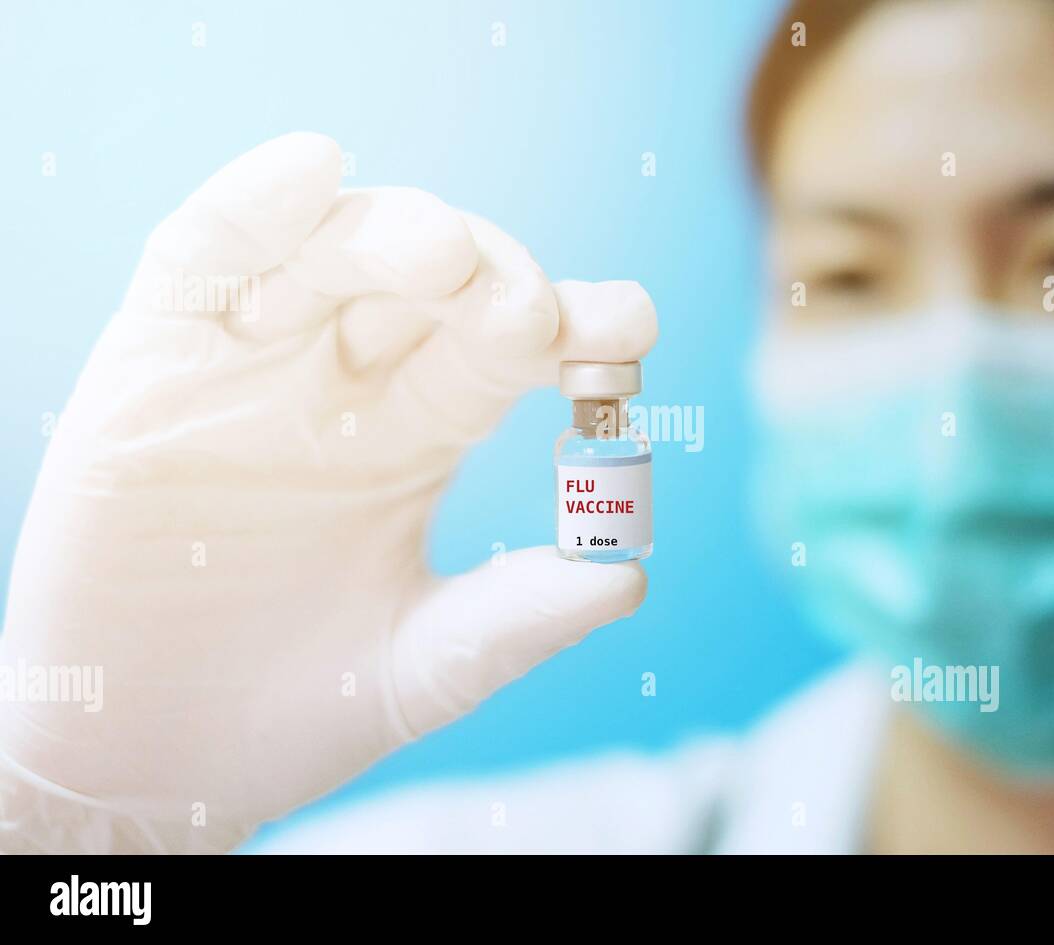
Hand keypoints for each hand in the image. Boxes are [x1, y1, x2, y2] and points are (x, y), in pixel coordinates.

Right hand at [0, 132, 655, 851]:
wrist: (155, 761)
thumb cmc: (296, 709)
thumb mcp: (424, 665)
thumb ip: (517, 618)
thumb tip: (630, 578)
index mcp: (418, 431)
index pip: (507, 348)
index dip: (573, 325)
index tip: (630, 327)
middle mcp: (345, 380)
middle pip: (432, 286)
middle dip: (491, 279)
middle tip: (533, 313)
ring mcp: (252, 361)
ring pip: (330, 252)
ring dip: (391, 235)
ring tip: (444, 257)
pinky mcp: (155, 359)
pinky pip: (201, 256)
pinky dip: (250, 207)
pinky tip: (311, 170)